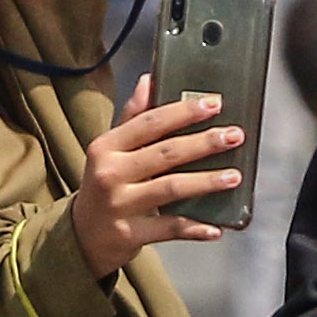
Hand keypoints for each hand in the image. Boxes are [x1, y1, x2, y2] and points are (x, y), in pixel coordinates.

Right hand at [75, 73, 245, 276]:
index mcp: (105, 147)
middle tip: (234, 136)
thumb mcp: (110, 150)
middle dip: (204, 143)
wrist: (82, 236)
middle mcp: (109, 174)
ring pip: (171, 188)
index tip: (215, 104)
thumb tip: (149, 80)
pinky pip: (169, 228)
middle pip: (165, 153)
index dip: (184, 112)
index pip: (149, 123)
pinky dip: (194, 229)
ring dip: (206, 182)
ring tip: (234, 176)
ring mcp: (119, 206)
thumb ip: (132, 117)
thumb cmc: (105, 186)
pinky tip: (215, 228)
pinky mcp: (129, 234)